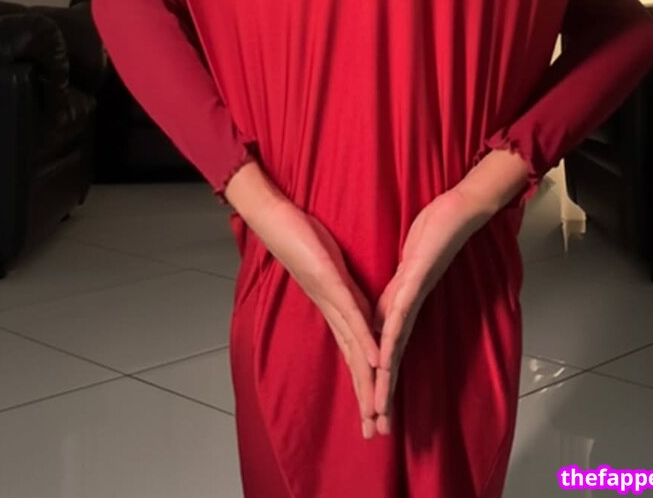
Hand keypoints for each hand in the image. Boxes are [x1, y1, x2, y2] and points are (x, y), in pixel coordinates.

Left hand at [250, 196, 380, 438]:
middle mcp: (332, 311)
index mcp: (336, 308)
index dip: (366, 384)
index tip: (376, 412)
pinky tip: (375, 361)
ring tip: (376, 410)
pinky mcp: (330, 282)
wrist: (276, 219)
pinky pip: (352, 316)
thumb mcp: (330, 267)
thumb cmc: (301, 239)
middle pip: (353, 363)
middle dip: (365, 398)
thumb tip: (356, 303)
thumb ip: (344, 288)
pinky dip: (364, 340)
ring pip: (353, 347)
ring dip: (366, 381)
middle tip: (375, 433)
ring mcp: (330, 298)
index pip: (354, 354)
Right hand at [371, 187, 492, 435]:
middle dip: (383, 394)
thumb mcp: (406, 267)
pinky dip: (390, 336)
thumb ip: (393, 292)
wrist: (457, 212)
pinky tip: (383, 356)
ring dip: (387, 376)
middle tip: (377, 431)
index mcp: (403, 306)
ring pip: (396, 344)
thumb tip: (377, 314)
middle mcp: (410, 308)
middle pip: (393, 359)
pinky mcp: (415, 280)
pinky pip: (399, 313)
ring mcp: (413, 296)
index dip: (377, 381)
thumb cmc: (434, 235)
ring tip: (378, 406)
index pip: (387, 351)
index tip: (368, 411)